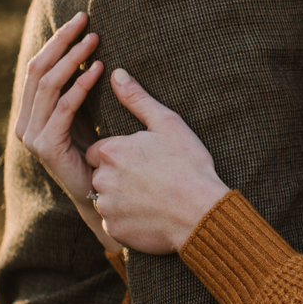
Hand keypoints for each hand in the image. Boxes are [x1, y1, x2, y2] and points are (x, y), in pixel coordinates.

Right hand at [14, 12, 115, 251]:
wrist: (98, 193)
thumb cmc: (95, 150)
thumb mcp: (83, 112)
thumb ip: (77, 86)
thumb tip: (85, 46)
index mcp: (29, 110)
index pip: (37, 65)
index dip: (57, 39)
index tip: (81, 17)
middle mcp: (25, 121)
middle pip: (39, 69)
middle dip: (63, 41)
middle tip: (86, 20)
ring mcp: (32, 135)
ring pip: (49, 84)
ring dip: (73, 58)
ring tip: (95, 40)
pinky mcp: (47, 146)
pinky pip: (63, 108)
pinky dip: (81, 85)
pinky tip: (100, 69)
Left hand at [84, 69, 230, 254]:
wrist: (201, 213)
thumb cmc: (189, 166)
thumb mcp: (168, 125)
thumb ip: (137, 99)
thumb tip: (116, 74)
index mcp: (112, 150)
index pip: (101, 149)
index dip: (121, 153)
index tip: (142, 159)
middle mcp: (102, 178)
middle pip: (101, 173)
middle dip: (117, 175)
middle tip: (148, 178)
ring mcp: (106, 206)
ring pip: (105, 198)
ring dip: (120, 197)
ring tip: (151, 197)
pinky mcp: (113, 229)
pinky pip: (112, 221)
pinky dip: (126, 219)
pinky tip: (149, 215)